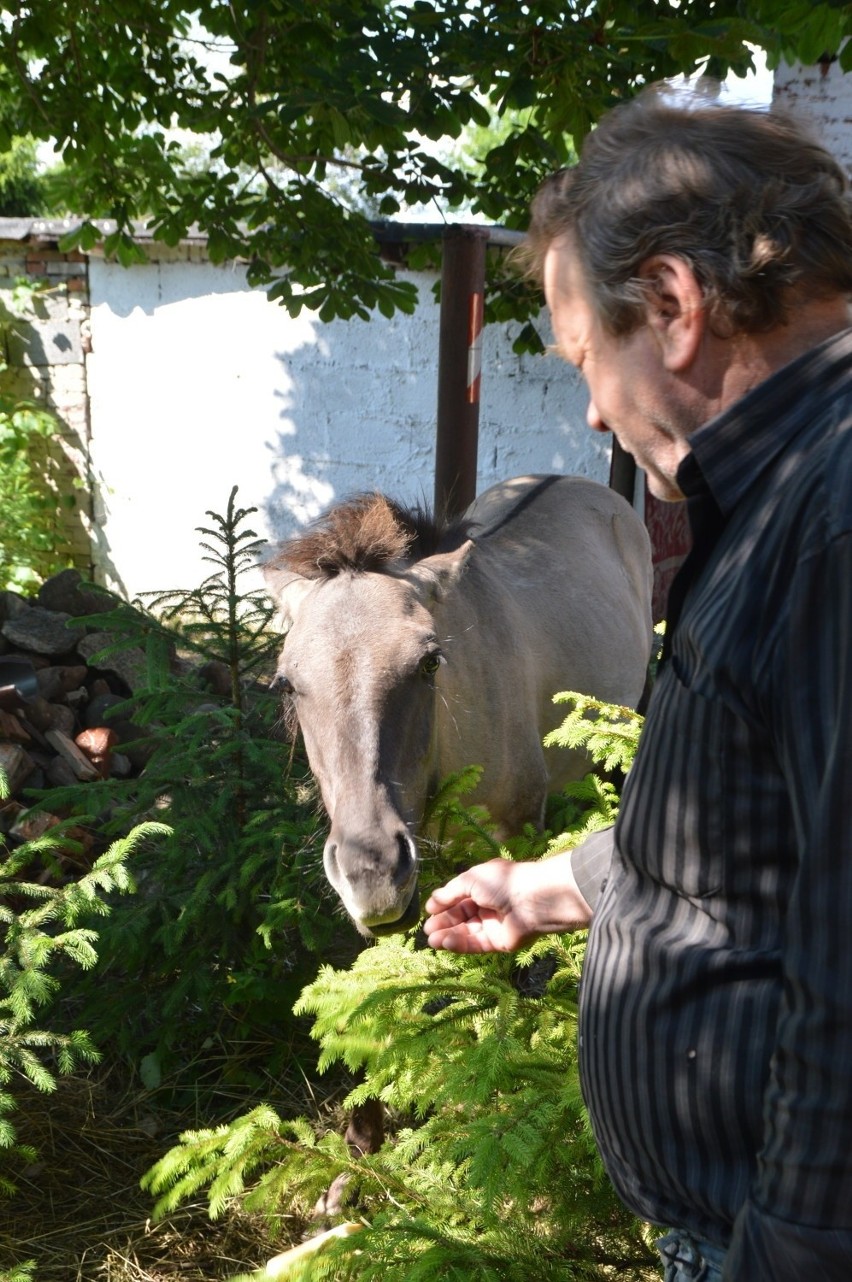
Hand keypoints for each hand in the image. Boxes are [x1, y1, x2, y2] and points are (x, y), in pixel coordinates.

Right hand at [423, 853, 591, 952]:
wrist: (531, 900)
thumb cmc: (502, 882)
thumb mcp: (471, 879)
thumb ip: (451, 892)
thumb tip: (432, 900)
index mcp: (484, 887)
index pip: (459, 898)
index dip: (444, 904)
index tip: (429, 911)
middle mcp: (488, 906)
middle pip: (461, 917)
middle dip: (444, 923)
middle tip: (427, 930)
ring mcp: (494, 925)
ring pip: (467, 933)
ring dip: (449, 936)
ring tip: (431, 940)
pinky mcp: (499, 943)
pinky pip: (476, 944)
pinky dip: (461, 944)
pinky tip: (446, 943)